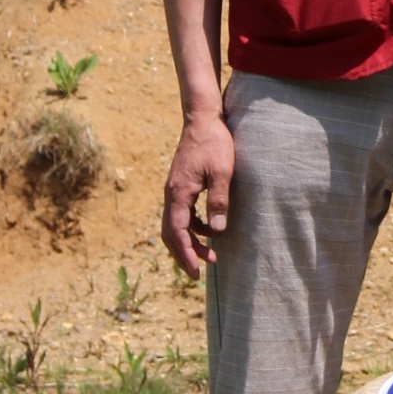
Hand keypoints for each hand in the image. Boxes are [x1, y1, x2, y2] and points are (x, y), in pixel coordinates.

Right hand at [161, 113, 233, 278]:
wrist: (203, 119)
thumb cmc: (214, 144)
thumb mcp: (222, 173)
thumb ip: (218, 202)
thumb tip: (216, 232)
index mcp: (179, 192)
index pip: (177, 231)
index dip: (186, 253)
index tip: (196, 271)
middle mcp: (172, 193)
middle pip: (170, 233)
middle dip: (183, 255)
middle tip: (198, 274)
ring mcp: (175, 190)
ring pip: (174, 225)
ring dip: (189, 243)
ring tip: (210, 257)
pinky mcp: (181, 187)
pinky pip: (181, 215)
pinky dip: (192, 229)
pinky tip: (209, 233)